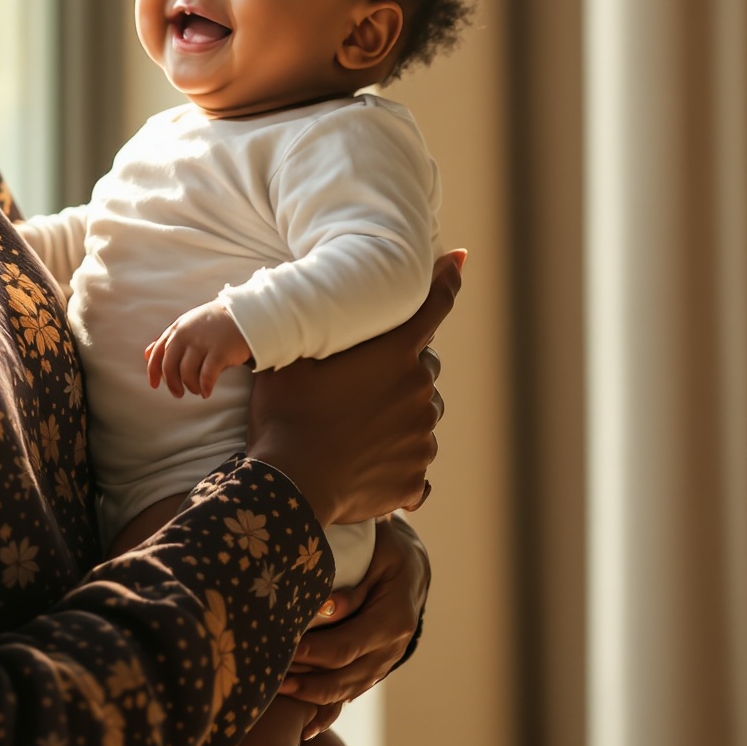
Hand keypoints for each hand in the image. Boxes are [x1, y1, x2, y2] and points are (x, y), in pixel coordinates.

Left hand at [146, 300, 251, 396]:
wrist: (244, 315)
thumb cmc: (214, 323)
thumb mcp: (187, 325)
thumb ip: (168, 340)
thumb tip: (146, 354)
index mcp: (177, 329)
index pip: (158, 353)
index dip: (153, 371)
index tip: (154, 385)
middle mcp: (186, 335)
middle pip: (170, 366)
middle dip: (172, 383)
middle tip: (179, 393)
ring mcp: (203, 343)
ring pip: (187, 373)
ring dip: (190, 386)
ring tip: (198, 390)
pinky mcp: (219, 351)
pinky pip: (207, 376)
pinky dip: (205, 387)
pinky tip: (207, 392)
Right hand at [246, 254, 458, 523]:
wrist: (289, 484)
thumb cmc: (287, 413)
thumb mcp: (294, 359)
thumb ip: (325, 329)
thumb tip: (331, 301)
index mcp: (393, 354)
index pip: (433, 305)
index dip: (448, 279)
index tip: (460, 261)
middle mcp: (418, 391)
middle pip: (423, 367)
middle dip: (400, 370)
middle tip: (358, 388)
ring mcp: (421, 437)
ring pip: (421, 415)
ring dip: (399, 416)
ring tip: (356, 431)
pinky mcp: (416, 476)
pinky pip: (414, 461)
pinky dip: (396, 460)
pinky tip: (363, 465)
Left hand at [280, 513, 430, 708]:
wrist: (414, 563)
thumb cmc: (390, 548)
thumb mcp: (379, 553)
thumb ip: (354, 586)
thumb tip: (326, 609)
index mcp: (394, 618)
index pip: (347, 646)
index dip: (313, 653)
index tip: (281, 651)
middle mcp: (394, 646)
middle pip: (347, 676)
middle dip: (307, 682)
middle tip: (271, 681)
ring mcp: (388, 660)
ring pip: (350, 689)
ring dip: (314, 696)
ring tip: (278, 694)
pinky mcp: (378, 665)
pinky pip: (354, 690)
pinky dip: (331, 707)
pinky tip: (308, 727)